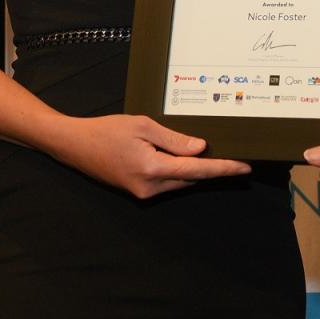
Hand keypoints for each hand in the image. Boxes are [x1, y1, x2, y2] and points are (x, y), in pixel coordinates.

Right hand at [54, 114, 250, 198]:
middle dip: (214, 169)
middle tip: (237, 157)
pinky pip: (168, 182)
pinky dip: (181, 171)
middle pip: (191, 178)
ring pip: (180, 181)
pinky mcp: (138, 190)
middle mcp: (149, 186)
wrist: (75, 145)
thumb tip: (201, 148)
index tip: (244, 167)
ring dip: (197, 170)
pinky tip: (188, 159)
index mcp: (152, 168)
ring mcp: (143, 192)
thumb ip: (174, 139)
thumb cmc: (107, 131)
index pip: (196, 170)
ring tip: (218, 156)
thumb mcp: (143, 126)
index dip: (222, 168)